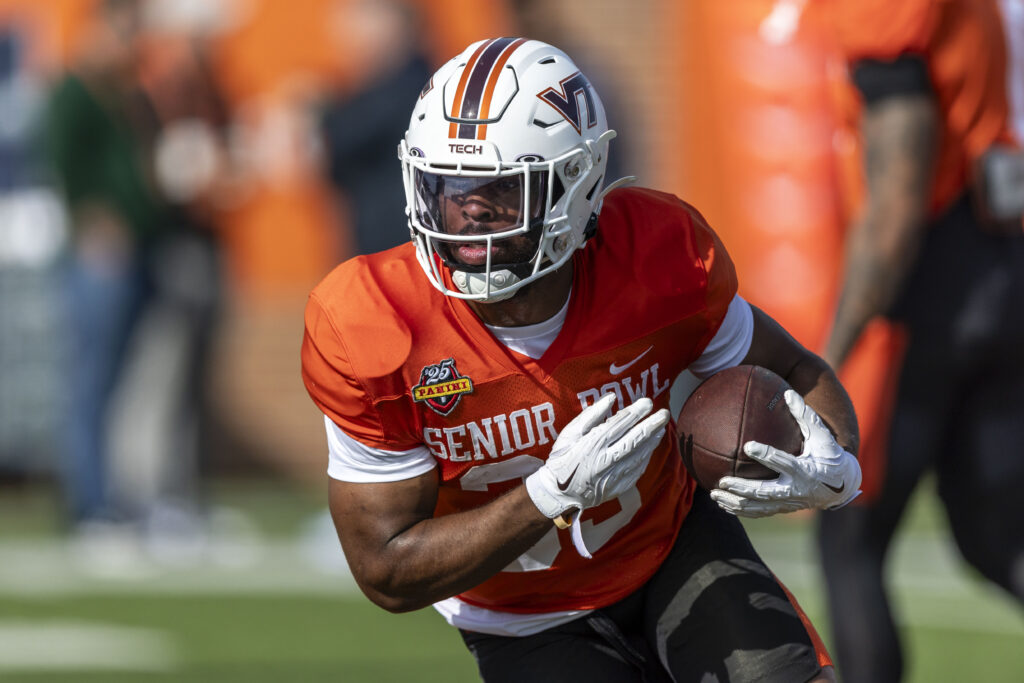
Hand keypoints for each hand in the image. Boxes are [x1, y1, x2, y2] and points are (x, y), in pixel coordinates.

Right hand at [526, 394, 668, 523]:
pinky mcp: (618, 487)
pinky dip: (646, 457)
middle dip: (652, 425)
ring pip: (639, 455)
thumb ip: (591, 415)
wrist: (558, 494)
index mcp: (593, 444)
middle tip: (664, 414)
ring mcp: (614, 475)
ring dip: (653, 440)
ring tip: (662, 428)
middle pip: (635, 439)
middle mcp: (606, 460)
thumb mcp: (569, 433)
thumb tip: (610, 399)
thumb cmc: (562, 459)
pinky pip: (637, 470)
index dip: (636, 412)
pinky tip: (650, 448)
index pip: (620, 424)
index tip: (647, 402)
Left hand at [710, 390, 861, 517]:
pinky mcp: (783, 509)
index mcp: (804, 471)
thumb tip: (788, 393)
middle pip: (764, 492)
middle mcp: (795, 490)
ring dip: (735, 502)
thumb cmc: (829, 456)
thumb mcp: (822, 436)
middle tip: (722, 480)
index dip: (766, 455)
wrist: (841, 486)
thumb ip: (805, 416)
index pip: (783, 462)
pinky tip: (723, 504)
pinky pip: (759, 512)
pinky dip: (741, 510)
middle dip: (741, 488)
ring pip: (758, 507)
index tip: (747, 446)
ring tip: (714, 494)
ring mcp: (788, 503)